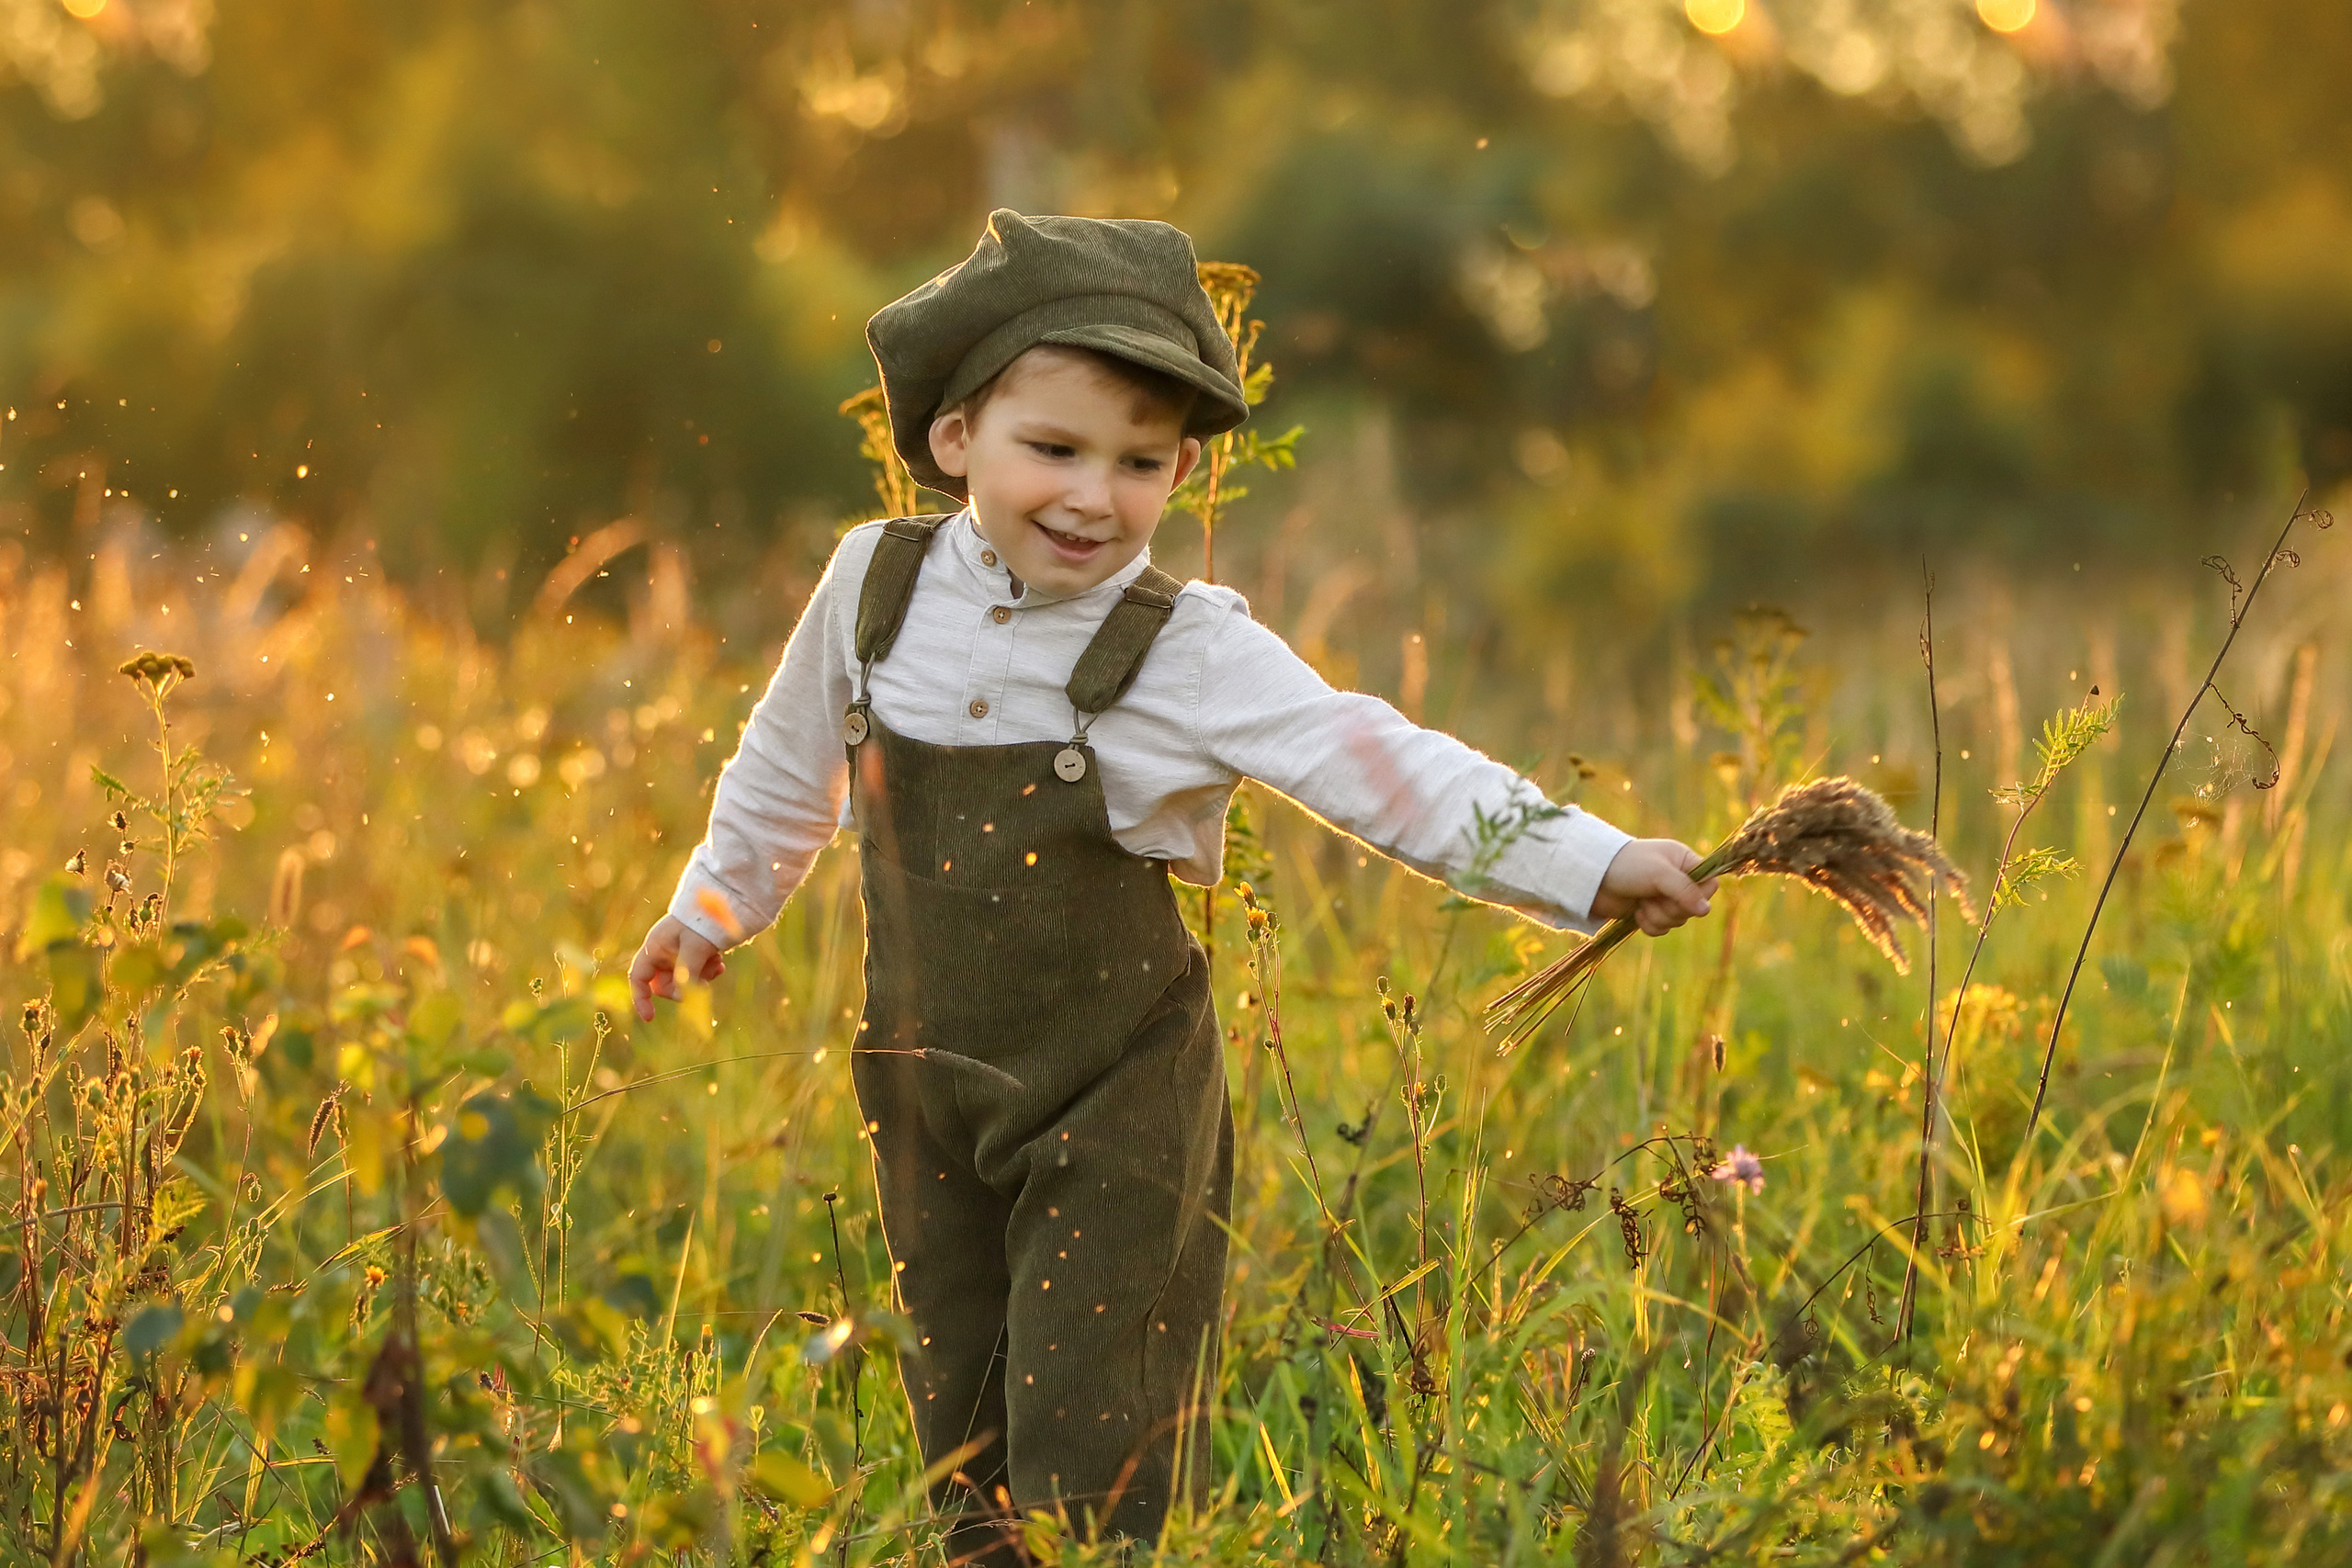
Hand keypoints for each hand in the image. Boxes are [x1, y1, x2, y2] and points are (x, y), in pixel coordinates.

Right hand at [627, 914, 726, 1021]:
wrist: (724, 900)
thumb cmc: (703, 921)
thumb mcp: (695, 949)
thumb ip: (686, 975)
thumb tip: (683, 998)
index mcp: (655, 947)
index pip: (638, 977)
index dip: (640, 998)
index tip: (650, 1017)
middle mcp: (663, 951)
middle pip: (664, 984)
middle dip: (684, 986)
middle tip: (704, 984)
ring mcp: (678, 952)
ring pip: (683, 980)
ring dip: (700, 977)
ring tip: (716, 963)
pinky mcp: (693, 952)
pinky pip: (696, 972)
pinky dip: (707, 971)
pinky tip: (720, 963)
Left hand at [1591, 838, 1718, 936]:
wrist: (1593, 878)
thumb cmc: (1627, 866)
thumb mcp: (1659, 873)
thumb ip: (1685, 890)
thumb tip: (1706, 911)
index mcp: (1684, 862)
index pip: (1710, 884)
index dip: (1698, 895)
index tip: (1679, 894)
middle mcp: (1678, 879)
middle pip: (1693, 908)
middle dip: (1671, 908)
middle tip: (1652, 896)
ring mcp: (1664, 897)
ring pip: (1677, 921)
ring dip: (1658, 916)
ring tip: (1642, 903)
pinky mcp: (1650, 912)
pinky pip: (1663, 929)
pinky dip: (1650, 925)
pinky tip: (1636, 913)